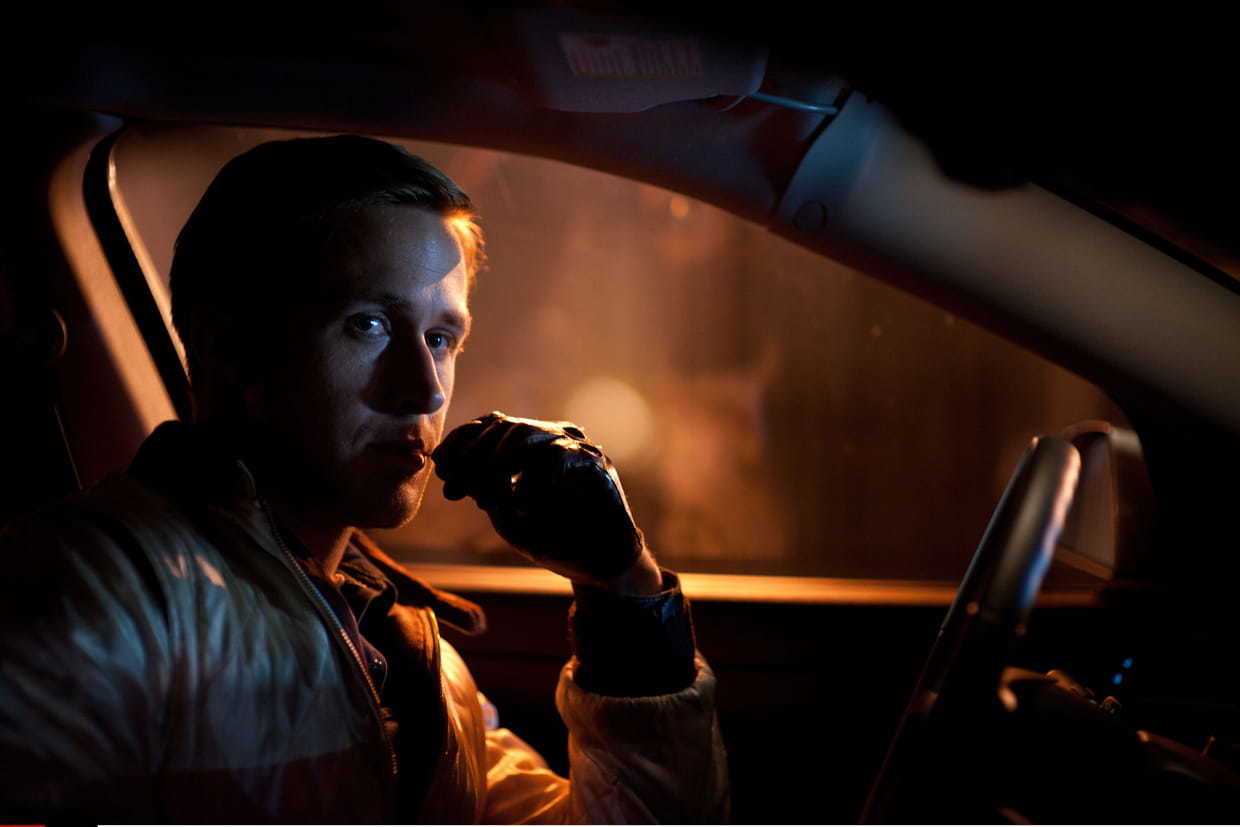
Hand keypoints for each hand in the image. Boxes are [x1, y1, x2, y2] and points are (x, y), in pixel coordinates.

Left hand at [432, 411, 656, 589]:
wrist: (596, 565)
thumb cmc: (551, 539)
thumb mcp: (505, 514)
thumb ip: (481, 487)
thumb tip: (449, 463)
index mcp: (527, 448)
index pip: (489, 426)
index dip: (461, 441)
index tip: (440, 467)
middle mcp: (549, 441)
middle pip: (503, 425)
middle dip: (473, 455)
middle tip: (456, 485)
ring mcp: (573, 448)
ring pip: (526, 433)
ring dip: (498, 463)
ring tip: (488, 500)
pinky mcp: (596, 464)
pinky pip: (561, 456)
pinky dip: (535, 480)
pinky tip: (524, 505)